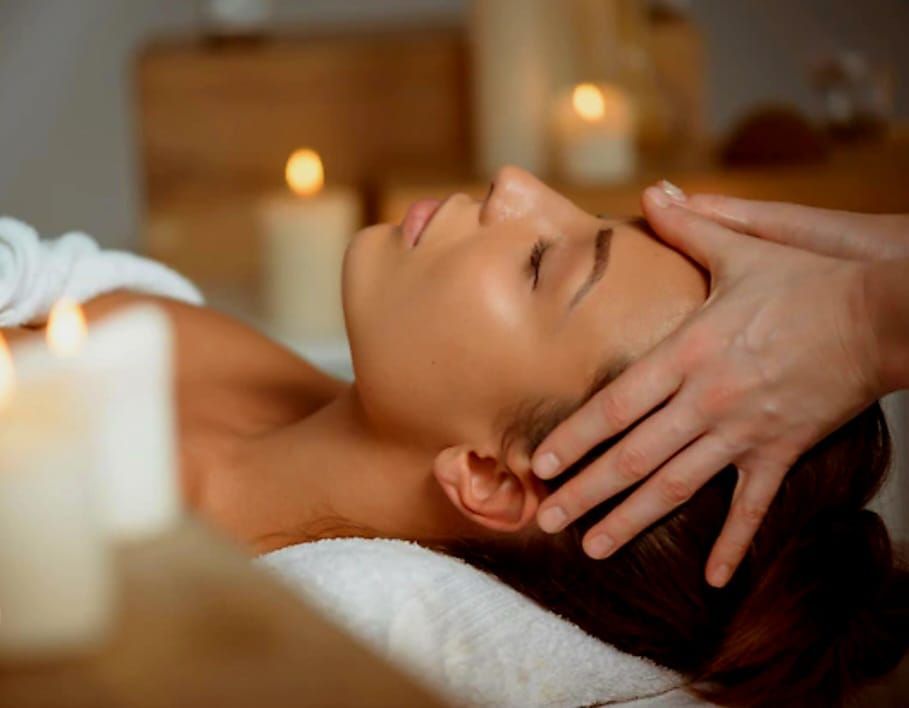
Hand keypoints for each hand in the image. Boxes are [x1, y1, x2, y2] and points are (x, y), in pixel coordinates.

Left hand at [532, 183, 886, 586]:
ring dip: (632, 519)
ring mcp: (743, 431)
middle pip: (633, 456)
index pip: (615, 405)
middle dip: (586, 491)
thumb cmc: (808, 281)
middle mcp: (706, 400)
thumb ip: (691, 224)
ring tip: (593, 547)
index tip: (541, 464)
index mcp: (688, 353)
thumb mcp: (744, 249)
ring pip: (676, 485)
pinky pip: (753, 505)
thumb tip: (653, 192)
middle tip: (546, 520)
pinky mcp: (782, 450)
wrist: (882, 314)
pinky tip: (713, 578)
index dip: (575, 437)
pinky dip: (735, 542)